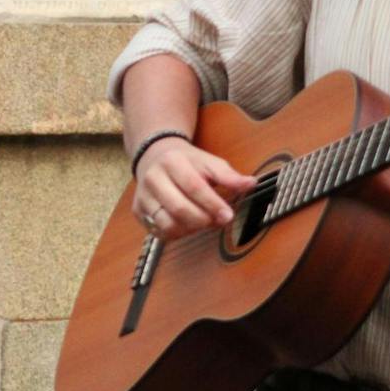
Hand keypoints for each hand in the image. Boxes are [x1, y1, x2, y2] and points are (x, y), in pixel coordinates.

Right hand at [133, 137, 257, 240]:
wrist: (156, 157)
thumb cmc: (187, 162)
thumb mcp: (209, 162)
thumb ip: (229, 175)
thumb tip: (251, 183)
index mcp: (172, 162)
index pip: (194, 187)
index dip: (213, 204)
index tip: (228, 215)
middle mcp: (153, 178)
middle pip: (179, 208)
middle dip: (203, 220)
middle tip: (218, 221)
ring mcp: (143, 196)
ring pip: (168, 224)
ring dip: (191, 229)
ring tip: (203, 222)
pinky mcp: (138, 211)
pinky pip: (160, 232)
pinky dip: (178, 233)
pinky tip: (188, 225)